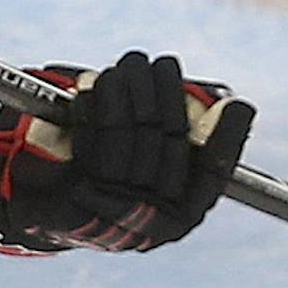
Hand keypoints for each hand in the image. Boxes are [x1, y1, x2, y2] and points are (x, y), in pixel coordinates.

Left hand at [0, 50, 253, 254]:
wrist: (51, 208)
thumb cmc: (115, 173)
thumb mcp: (156, 158)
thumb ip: (189, 130)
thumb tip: (227, 102)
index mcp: (181, 216)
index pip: (214, 175)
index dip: (228, 139)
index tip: (237, 103)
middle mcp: (151, 224)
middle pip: (170, 144)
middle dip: (166, 92)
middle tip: (159, 63)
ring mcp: (111, 217)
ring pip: (128, 138)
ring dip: (126, 91)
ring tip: (124, 67)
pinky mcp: (69, 208)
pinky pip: (90, 146)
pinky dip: (93, 110)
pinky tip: (92, 89)